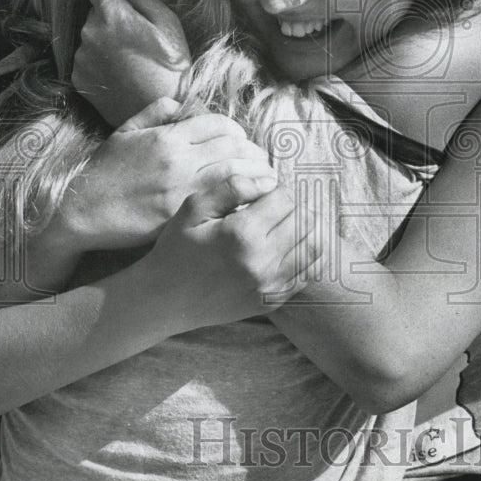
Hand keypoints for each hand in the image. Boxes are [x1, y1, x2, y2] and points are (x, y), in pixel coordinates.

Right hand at [51, 98, 276, 252]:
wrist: (82, 210)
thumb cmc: (103, 171)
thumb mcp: (124, 132)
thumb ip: (155, 112)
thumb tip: (183, 103)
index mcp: (167, 136)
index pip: (220, 124)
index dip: (236, 131)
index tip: (241, 141)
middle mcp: (179, 160)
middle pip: (235, 148)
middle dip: (253, 152)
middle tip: (262, 161)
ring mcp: (182, 188)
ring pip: (236, 174)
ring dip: (256, 175)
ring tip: (265, 181)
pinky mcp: (181, 215)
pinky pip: (223, 203)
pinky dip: (242, 199)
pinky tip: (249, 202)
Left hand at [72, 0, 191, 127]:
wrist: (158, 115)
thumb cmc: (170, 69)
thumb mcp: (171, 24)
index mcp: (113, 15)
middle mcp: (89, 32)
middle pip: (96, 10)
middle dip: (113, 16)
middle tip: (138, 38)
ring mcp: (82, 57)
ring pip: (92, 36)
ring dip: (107, 40)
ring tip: (132, 61)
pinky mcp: (79, 78)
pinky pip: (88, 58)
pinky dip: (101, 62)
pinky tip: (121, 75)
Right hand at [142, 170, 324, 323]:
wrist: (164, 300)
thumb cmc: (176, 248)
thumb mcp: (194, 208)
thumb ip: (232, 187)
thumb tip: (271, 180)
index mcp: (242, 233)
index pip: (286, 199)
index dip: (279, 189)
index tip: (265, 193)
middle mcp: (262, 261)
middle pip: (305, 220)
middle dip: (296, 206)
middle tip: (278, 206)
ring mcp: (270, 284)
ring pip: (315, 246)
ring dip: (308, 229)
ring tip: (290, 223)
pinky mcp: (272, 300)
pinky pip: (308, 273)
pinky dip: (308, 255)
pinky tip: (292, 246)